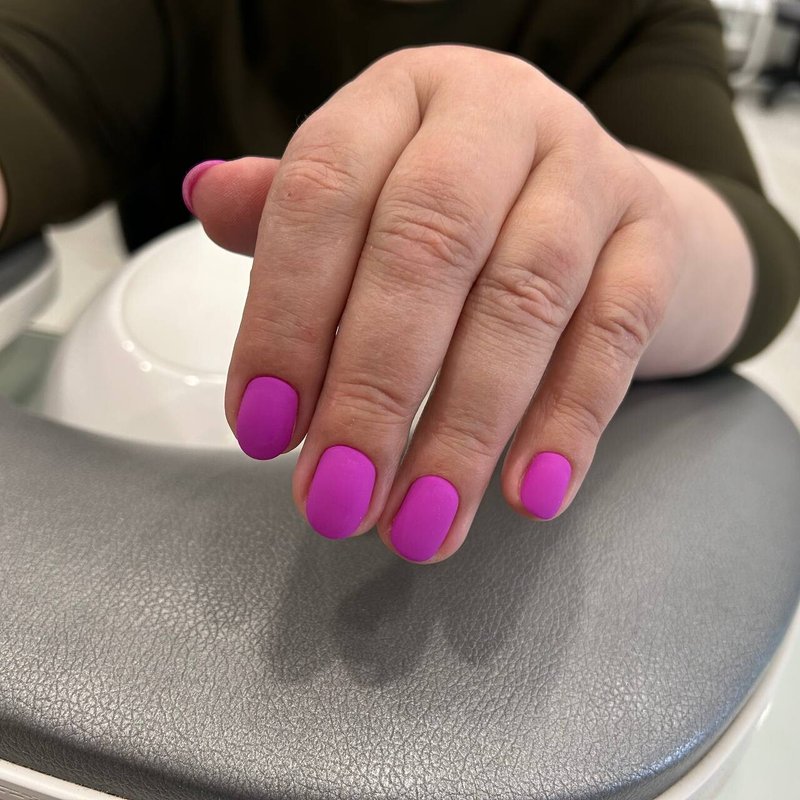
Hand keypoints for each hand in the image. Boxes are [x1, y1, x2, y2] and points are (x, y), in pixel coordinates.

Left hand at [185, 45, 682, 562]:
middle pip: (427, 249)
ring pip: (524, 301)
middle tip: (337, 496)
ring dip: (464, 430)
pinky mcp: (655, 237)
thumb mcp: (370, 188)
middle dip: (373, 390)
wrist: (597, 199)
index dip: (285, 316)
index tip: (264, 430)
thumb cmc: (459, 208)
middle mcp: (498, 116)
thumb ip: (292, 210)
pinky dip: (569, 420)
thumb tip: (206, 198)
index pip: (325, 191)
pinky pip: (615, 332)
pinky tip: (527, 494)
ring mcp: (590, 171)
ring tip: (421, 524)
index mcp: (402, 97)